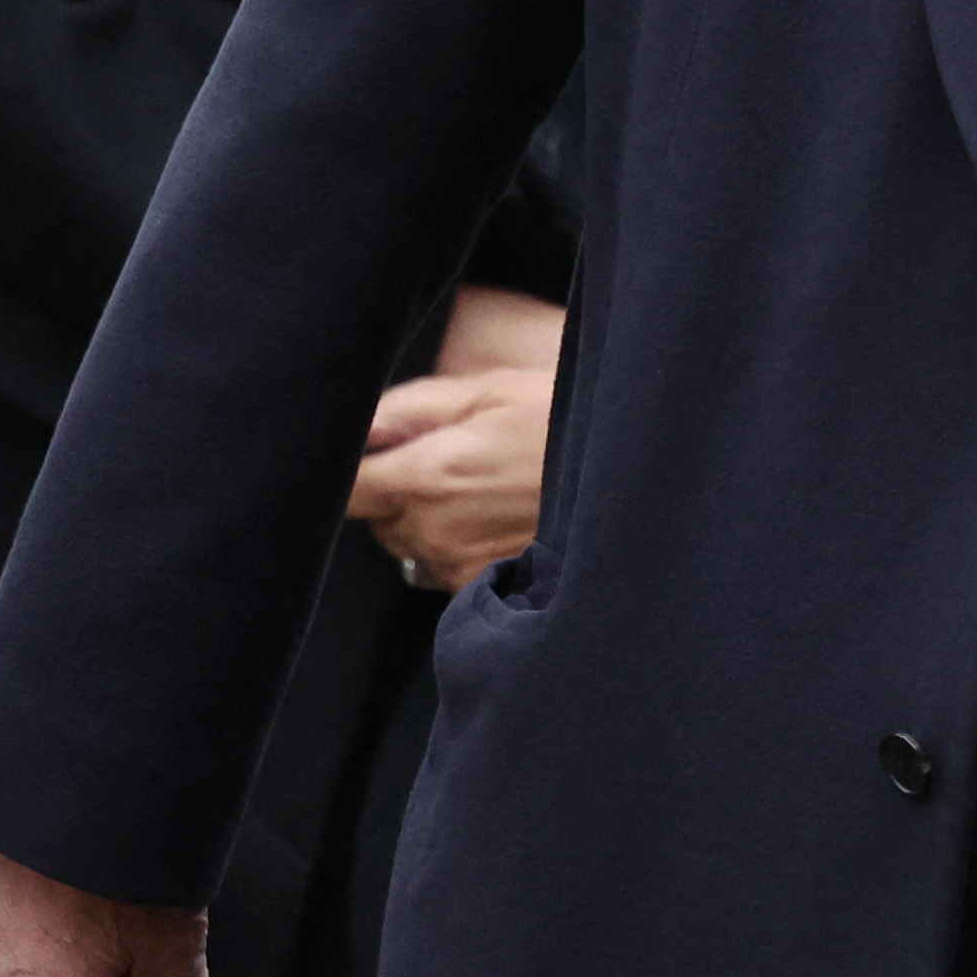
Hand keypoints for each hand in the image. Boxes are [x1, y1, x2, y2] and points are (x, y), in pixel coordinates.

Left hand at [349, 286, 555, 591]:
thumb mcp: (490, 390)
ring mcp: (457, 566)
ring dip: (429, 520)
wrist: (629, 474)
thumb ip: (411, 408)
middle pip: (377, 518)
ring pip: (410, 544)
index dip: (353, 470)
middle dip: (399, 490)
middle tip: (453, 459)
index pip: (347, 489)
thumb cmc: (564, 424)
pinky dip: (459, 543)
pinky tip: (498, 519)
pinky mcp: (482, 586)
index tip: (375, 456)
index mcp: (428, 475)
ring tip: (485, 489)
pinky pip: (443, 567)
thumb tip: (358, 424)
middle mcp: (434, 531)